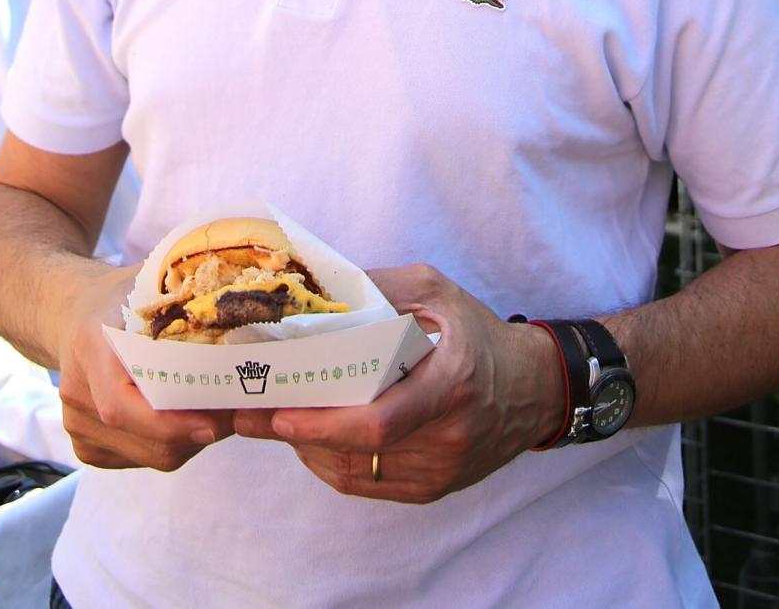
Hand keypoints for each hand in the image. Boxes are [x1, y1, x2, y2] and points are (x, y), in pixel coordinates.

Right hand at [56, 263, 236, 469]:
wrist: (71, 312)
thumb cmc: (121, 296)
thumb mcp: (151, 281)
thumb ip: (189, 294)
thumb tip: (250, 303)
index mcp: (91, 344)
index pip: (121, 404)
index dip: (168, 422)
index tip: (214, 423)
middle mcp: (77, 391)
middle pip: (144, 438)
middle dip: (198, 430)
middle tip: (238, 408)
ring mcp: (77, 424)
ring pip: (148, 455)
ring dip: (190, 439)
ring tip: (216, 406)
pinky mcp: (86, 445)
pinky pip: (140, 459)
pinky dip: (172, 444)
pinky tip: (185, 415)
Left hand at [232, 264, 564, 502]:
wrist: (532, 388)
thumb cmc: (478, 333)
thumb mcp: (438, 292)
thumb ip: (382, 289)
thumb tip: (320, 289)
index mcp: (448, 385)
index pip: (378, 423)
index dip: (324, 426)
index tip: (278, 414)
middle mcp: (445, 438)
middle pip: (356, 453)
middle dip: (294, 435)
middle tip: (246, 413)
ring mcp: (440, 472)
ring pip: (355, 475)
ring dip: (307, 450)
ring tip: (270, 420)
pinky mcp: (433, 488)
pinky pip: (368, 486)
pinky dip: (332, 464)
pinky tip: (310, 438)